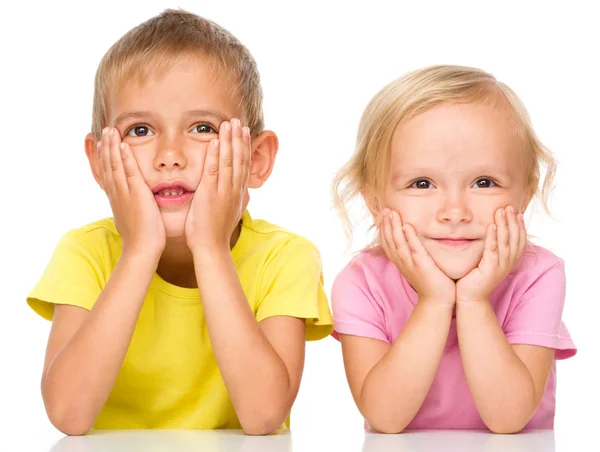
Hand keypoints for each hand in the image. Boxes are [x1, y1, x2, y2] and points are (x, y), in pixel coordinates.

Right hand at [98, 127, 165, 257]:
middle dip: (106, 147)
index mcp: (116, 199)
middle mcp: (116, 194)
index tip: (102, 144)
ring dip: (112, 147)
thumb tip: (129, 206)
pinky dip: (125, 157)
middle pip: (107, 166)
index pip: (107, 174)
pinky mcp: (136, 194)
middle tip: (105, 131)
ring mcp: (124, 193)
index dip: (103, 158)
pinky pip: (129, 172)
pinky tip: (123, 145)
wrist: (141, 249)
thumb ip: (129, 208)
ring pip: (115, 165)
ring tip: (111, 131)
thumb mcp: (131, 219)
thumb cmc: (141, 238)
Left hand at [185, 118, 250, 251]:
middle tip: (237, 121)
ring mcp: (223, 191)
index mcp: (238, 193)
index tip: (243, 132)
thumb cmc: (215, 232)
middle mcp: (233, 189)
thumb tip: (235, 191)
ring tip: (228, 124)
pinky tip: (215, 141)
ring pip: (229, 161)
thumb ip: (231, 198)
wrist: (211, 247)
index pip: (243, 165)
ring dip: (229, 141)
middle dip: (238, 139)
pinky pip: (213, 170)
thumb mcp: (228, 212)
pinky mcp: (210, 194)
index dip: (244, 147)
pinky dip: (214, 155)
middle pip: (239, 159)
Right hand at [379, 209, 455, 305]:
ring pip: (398, 243)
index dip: (383, 228)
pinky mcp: (422, 266)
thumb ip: (413, 253)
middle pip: (389, 241)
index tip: (383, 215)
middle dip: (386, 224)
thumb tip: (411, 241)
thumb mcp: (417, 265)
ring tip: (392, 213)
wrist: (437, 301)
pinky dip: (409, 237)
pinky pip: (414, 249)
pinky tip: (406, 226)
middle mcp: (402, 262)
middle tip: (385, 209)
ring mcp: (411, 264)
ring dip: (393, 227)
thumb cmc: (430, 282)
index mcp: (400, 261)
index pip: (387, 242)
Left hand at [456, 206, 526, 303]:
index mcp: (509, 261)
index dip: (520, 226)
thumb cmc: (475, 279)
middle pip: (515, 238)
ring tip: (501, 211)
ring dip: (504, 225)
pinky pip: (492, 249)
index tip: (517, 212)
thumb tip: (489, 233)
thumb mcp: (487, 261)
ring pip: (505, 242)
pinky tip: (491, 226)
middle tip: (510, 206)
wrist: (470, 298)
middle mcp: (508, 263)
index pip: (519, 240)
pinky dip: (493, 237)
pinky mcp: (490, 269)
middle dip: (512, 221)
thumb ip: (491, 249)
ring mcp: (500, 266)